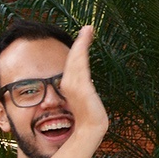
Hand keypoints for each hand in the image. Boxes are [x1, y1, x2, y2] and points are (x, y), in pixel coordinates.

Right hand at [61, 25, 108, 139]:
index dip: (78, 49)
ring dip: (82, 43)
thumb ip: (82, 90)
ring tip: (89, 30)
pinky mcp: (81, 86)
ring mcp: (74, 84)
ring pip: (77, 59)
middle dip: (81, 42)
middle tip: (89, 27)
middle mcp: (69, 82)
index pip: (73, 62)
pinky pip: (80, 65)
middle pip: (74, 57)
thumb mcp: (84, 99)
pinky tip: (86, 43)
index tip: (85, 36)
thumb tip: (85, 84)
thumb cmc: (87, 118)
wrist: (89, 130)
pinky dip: (82, 52)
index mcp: (69, 84)